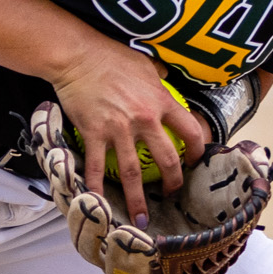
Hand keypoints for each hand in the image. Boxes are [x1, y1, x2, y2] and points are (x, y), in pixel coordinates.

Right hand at [49, 39, 209, 227]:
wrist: (77, 56)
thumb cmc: (110, 55)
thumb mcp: (144, 63)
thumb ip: (158, 78)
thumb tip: (166, 79)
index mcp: (160, 100)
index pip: (189, 129)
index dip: (196, 149)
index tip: (194, 161)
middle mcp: (144, 118)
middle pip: (166, 158)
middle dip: (173, 182)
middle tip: (171, 194)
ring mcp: (118, 129)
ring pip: (132, 172)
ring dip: (138, 198)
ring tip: (141, 218)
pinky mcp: (94, 134)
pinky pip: (97, 166)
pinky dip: (96, 187)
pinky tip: (98, 203)